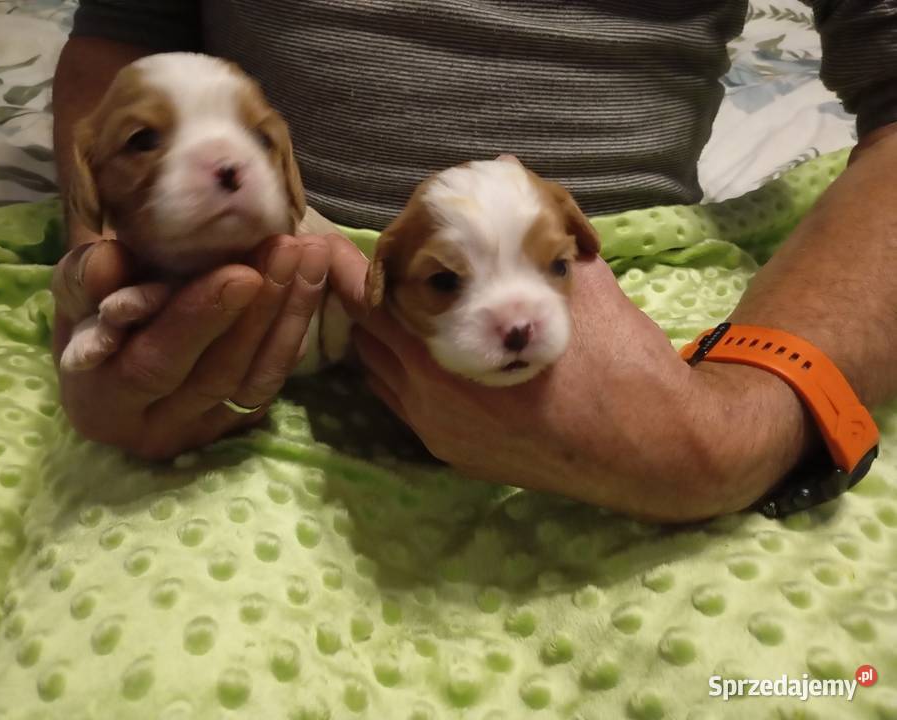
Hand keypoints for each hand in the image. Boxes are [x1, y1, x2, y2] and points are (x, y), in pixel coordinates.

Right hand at [51, 234, 330, 458]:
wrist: (112, 351)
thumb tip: (108, 260)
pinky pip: (274, 377)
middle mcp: (156, 430)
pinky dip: (294, 328)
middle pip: (217, 374)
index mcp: (101, 404)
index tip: (240, 273)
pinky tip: (311, 281)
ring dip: (288, 311)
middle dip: (258, 309)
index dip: (198, 320)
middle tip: (286, 250)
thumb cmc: (90, 317)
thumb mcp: (75, 295)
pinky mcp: (238, 420)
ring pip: (256, 378)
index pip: (155, 364)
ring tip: (308, 253)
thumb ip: (86, 280)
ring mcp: (203, 430)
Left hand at [327, 235, 811, 520]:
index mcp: (450, 359)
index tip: (349, 245)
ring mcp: (440, 437)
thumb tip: (507, 176)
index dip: (356, 269)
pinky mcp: (454, 457)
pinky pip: (404, 405)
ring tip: (405, 304)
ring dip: (385, 337)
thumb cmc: (622, 367)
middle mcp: (430, 405)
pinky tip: (434, 348)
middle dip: (370, 300)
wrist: (654, 454)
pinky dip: (404, 371)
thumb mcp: (580, 289)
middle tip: (382, 268)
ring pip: (382, 375)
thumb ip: (530, 234)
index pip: (372, 304)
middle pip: (368, 339)